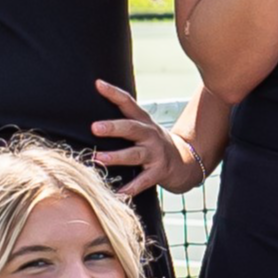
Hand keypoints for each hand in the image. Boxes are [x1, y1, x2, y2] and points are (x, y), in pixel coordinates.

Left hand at [93, 79, 195, 196]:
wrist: (185, 163)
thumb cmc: (154, 145)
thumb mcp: (144, 129)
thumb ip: (124, 122)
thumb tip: (92, 119)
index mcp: (144, 122)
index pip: (128, 103)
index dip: (113, 93)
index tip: (98, 84)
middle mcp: (150, 135)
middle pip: (131, 128)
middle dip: (113, 127)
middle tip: (95, 127)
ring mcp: (155, 154)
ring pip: (135, 154)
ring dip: (116, 157)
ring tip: (99, 158)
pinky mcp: (159, 172)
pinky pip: (143, 181)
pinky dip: (130, 188)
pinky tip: (117, 193)